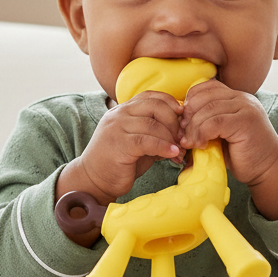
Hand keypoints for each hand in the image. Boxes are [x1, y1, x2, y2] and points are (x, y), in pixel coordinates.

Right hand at [57, 91, 183, 208]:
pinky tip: (173, 154)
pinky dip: (164, 147)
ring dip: (171, 138)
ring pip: (154, 124)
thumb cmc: (119, 162)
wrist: (94, 180)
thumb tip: (182, 130)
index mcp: (123, 110)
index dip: (170, 104)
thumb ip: (154, 131)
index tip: (183, 118)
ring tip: (180, 150)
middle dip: (174, 122)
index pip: (150, 96)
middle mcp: (119, 114)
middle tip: (183, 138)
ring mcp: (117, 127)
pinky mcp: (119, 143)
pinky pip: (147, 141)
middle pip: (155, 106)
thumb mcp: (138, 141)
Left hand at [179, 79, 277, 219]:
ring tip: (189, 143)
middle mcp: (242, 98)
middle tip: (182, 135)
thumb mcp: (220, 135)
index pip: (206, 87)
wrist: (268, 169)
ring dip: (192, 128)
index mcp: (236, 97)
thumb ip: (205, 124)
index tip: (183, 122)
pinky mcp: (246, 121)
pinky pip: (215, 122)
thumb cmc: (242, 155)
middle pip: (203, 97)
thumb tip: (177, 125)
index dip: (190, 102)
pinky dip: (201, 134)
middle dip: (188, 117)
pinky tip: (200, 145)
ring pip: (207, 110)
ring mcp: (246, 108)